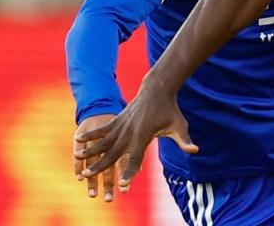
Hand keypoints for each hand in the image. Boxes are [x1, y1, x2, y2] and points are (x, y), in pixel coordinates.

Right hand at [74, 80, 197, 188]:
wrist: (158, 89)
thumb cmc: (170, 110)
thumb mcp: (179, 125)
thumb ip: (184, 141)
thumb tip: (195, 151)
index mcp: (143, 136)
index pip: (136, 158)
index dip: (130, 172)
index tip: (124, 185)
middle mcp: (130, 132)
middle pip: (113, 152)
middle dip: (100, 165)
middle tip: (87, 177)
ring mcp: (122, 125)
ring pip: (103, 141)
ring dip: (90, 151)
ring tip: (78, 158)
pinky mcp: (118, 119)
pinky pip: (102, 129)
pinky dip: (91, 134)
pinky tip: (78, 140)